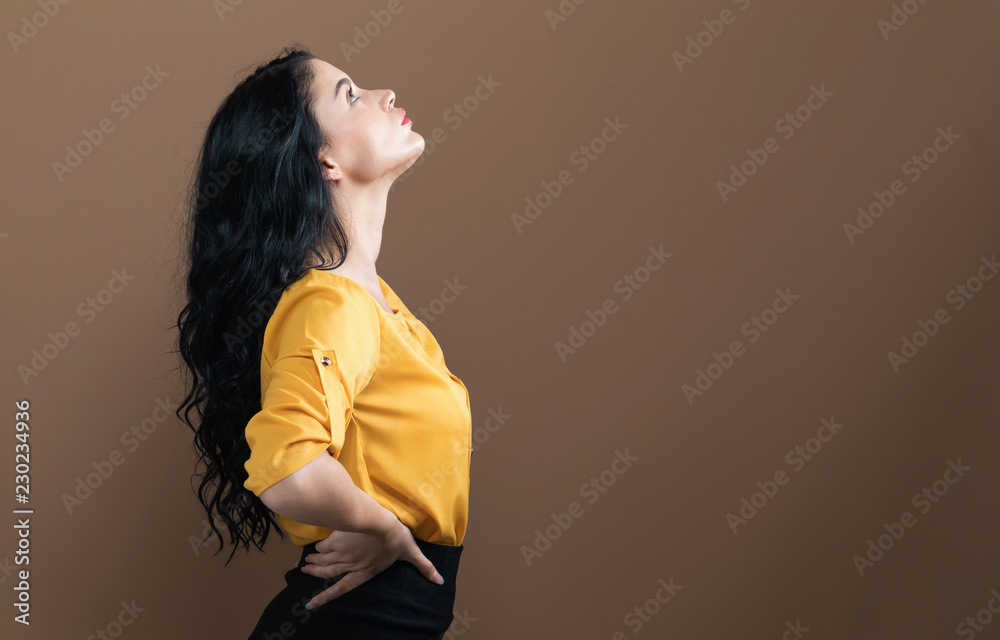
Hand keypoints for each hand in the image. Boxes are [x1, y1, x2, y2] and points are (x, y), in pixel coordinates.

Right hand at [300, 517, 443, 609]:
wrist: (380, 523)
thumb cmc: (397, 538)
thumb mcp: (412, 553)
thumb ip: (424, 567)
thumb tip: (440, 581)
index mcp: (364, 572)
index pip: (342, 588)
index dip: (326, 597)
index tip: (311, 604)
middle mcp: (349, 565)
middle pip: (328, 573)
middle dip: (316, 574)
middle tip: (305, 572)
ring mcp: (341, 553)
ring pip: (324, 561)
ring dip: (314, 563)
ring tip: (306, 564)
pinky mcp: (336, 539)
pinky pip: (324, 546)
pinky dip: (319, 548)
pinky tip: (315, 547)